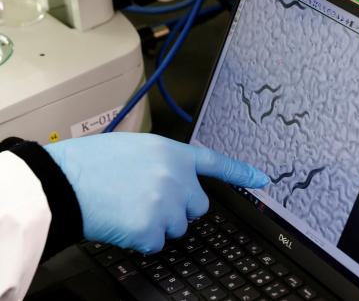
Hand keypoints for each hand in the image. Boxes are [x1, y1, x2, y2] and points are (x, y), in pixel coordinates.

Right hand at [44, 132, 267, 252]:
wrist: (64, 182)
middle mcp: (176, 177)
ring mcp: (166, 204)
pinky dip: (141, 238)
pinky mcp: (151, 230)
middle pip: (197, 206)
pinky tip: (122, 221)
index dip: (240, 172)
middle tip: (148, 199)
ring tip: (129, 206)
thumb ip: (163, 162)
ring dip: (157, 223)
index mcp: (172, 153)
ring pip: (176, 227)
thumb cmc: (93, 163)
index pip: (215, 163)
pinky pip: (156, 242)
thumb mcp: (135, 148)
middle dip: (179, 207)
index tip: (261, 179)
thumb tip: (176, 180)